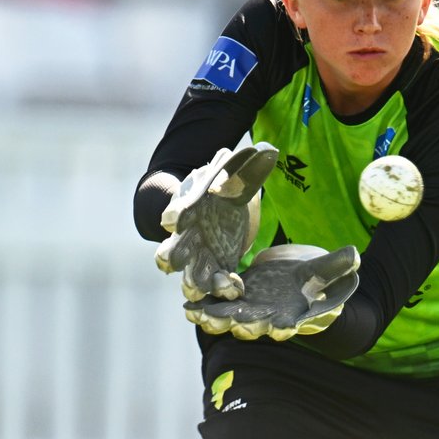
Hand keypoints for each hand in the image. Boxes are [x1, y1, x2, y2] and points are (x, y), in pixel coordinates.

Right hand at [155, 143, 278, 300]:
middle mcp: (187, 237)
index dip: (175, 216)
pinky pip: (215, 284)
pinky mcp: (215, 270)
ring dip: (194, 283)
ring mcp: (199, 257)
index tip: (176, 220)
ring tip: (205, 287)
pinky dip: (223, 288)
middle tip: (174, 262)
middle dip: (172, 257)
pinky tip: (236, 289)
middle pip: (171, 250)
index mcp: (188, 209)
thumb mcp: (232, 176)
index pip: (175, 212)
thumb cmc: (220, 187)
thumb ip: (245, 168)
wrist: (215, 207)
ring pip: (188, 275)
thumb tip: (267, 149)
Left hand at [183, 244, 359, 341]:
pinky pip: (219, 306)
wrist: (302, 279)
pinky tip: (190, 305)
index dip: (285, 326)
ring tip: (199, 314)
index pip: (290, 324)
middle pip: (254, 326)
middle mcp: (269, 317)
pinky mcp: (238, 298)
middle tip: (231, 323)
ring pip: (230, 320)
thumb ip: (336, 265)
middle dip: (242, 325)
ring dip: (215, 319)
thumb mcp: (327, 270)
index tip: (281, 328)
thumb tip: (355, 255)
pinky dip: (205, 307)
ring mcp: (251, 310)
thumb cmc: (319, 279)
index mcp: (294, 313)